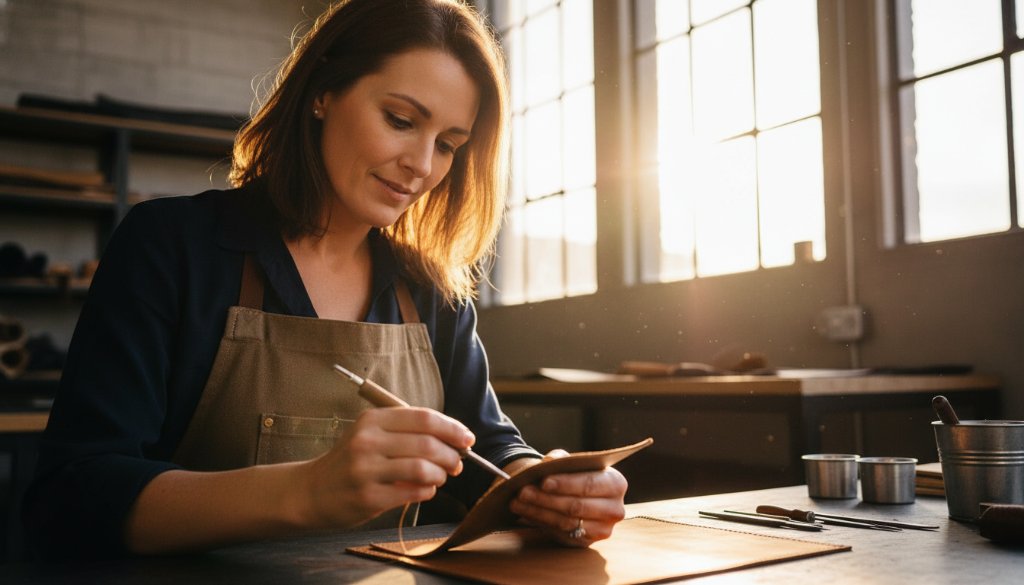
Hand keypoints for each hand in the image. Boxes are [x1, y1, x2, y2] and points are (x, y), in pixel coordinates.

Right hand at [298, 407, 474, 528]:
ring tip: (440, 477)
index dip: (452, 428)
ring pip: (423, 469)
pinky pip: (413, 492)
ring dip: (441, 475)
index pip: (424, 418)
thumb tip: (454, 439)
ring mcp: (366, 470)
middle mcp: (367, 442)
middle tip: (458, 463)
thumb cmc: (351, 460)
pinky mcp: (368, 497)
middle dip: (452, 455)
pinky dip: (428, 491)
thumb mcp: (371, 434)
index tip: (467, 438)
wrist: (312, 491)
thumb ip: (406, 432)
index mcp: (372, 420)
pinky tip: (425, 490)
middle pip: (428, 444)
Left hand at [508, 449, 627, 546]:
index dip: (565, 483)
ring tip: (518, 502)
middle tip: (523, 492)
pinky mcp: (587, 542)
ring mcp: (603, 529)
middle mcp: (614, 509)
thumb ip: (562, 458)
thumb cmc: (576, 476)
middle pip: (576, 506)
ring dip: (538, 512)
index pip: (589, 484)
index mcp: (616, 484)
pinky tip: (526, 513)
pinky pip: (562, 533)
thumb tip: (549, 461)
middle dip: (546, 499)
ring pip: (566, 521)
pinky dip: (541, 522)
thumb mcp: (572, 463)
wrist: (579, 495)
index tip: (543, 481)